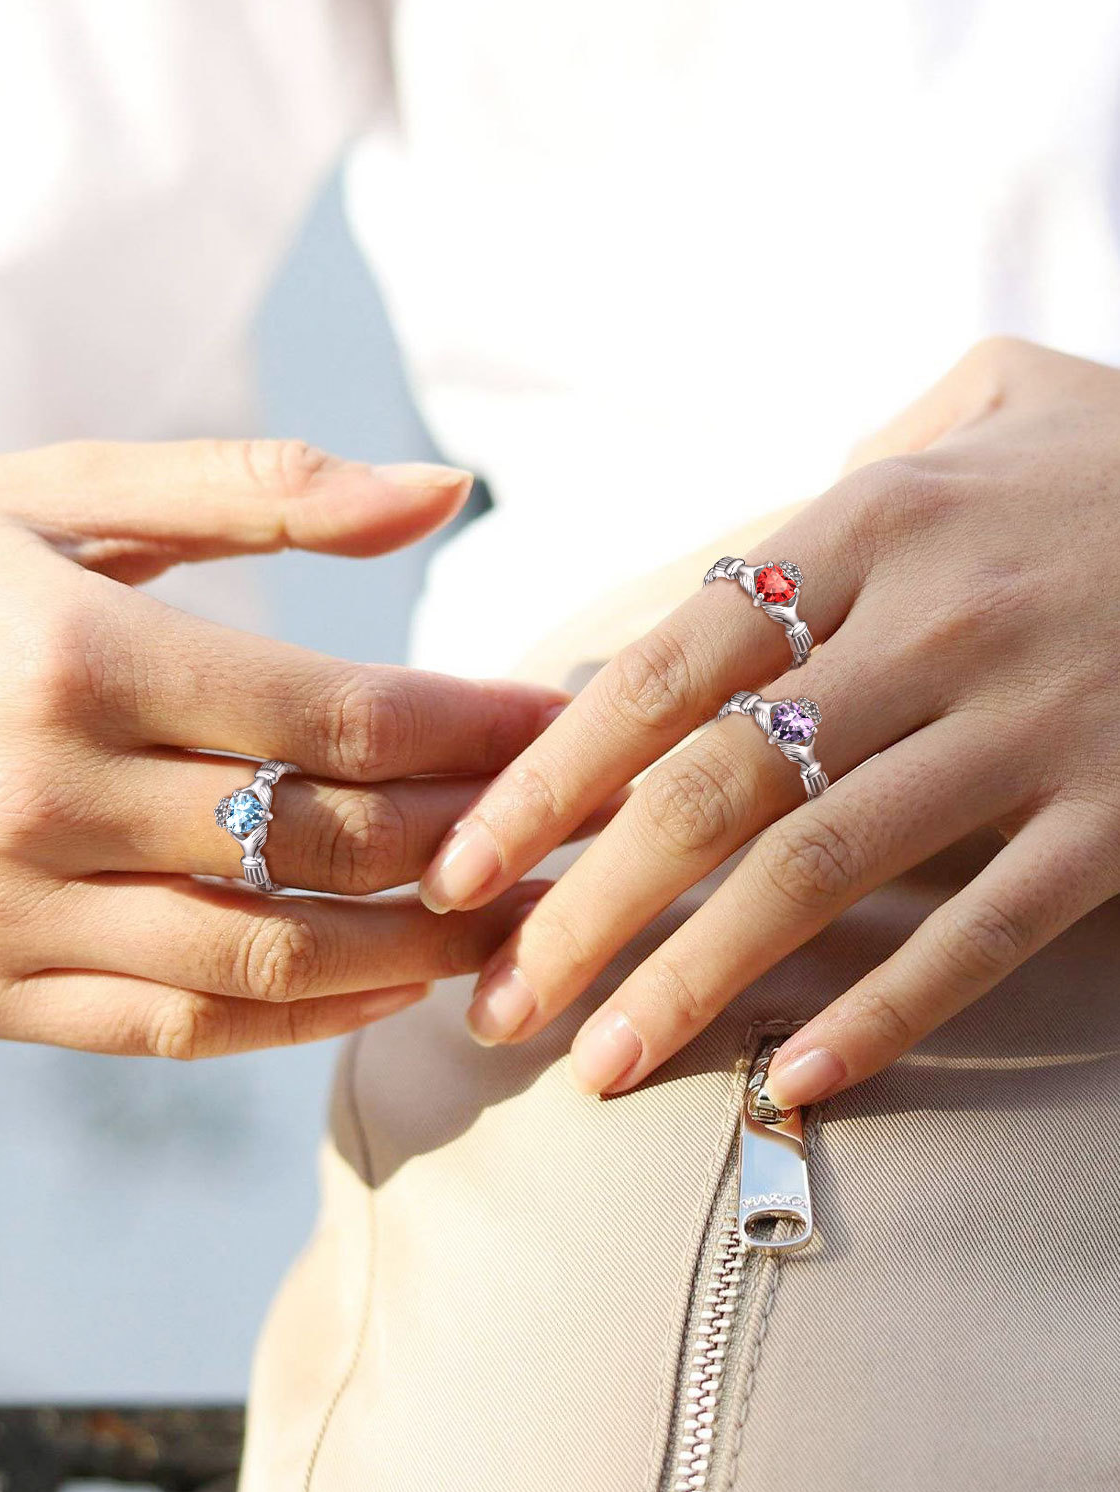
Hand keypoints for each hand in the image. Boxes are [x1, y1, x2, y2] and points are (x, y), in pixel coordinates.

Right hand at [0, 440, 566, 1056]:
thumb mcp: (56, 494)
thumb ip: (259, 489)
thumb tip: (445, 491)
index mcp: (73, 653)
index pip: (340, 716)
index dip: (480, 728)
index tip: (571, 725)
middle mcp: (41, 796)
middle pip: (322, 844)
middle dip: (476, 842)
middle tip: (578, 836)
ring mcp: (4, 913)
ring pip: (263, 963)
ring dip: (413, 952)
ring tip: (511, 926)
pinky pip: (171, 1030)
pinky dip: (294, 1023)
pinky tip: (381, 987)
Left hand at [419, 337, 1119, 1103]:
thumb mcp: (985, 401)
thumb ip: (838, 473)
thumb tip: (712, 571)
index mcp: (870, 522)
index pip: (662, 668)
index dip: (548, 777)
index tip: (464, 866)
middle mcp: (938, 622)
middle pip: (711, 790)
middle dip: (585, 910)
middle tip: (496, 1004)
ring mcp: (1038, 722)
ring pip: (821, 873)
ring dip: (695, 979)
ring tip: (600, 1062)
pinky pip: (987, 927)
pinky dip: (886, 1007)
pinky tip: (794, 1078)